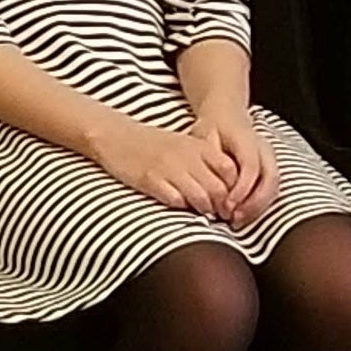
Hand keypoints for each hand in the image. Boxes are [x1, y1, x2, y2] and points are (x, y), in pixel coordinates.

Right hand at [87, 115, 239, 215]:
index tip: (229, 199)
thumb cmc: (152, 144)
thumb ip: (205, 161)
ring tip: (200, 213)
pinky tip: (178, 206)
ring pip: (200, 198)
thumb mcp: (184, 144)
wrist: (117, 135)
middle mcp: (187, 156)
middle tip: (218, 214)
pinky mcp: (150, 180)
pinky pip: (175, 200)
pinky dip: (181, 208)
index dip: (233, 189)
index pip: (230, 171)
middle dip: (221, 206)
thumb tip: (227, 186)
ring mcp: (168, 168)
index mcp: (197, 146)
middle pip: (218, 189)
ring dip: (203, 210)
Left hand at [193, 108, 278, 226]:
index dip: (241, 188)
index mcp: (247, 139)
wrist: (226, 115)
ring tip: (237, 221)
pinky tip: (243, 216)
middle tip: (234, 218)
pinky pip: (271, 190)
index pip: (251, 166)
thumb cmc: (212, 127)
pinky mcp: (270, 169)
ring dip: (258, 207)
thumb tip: (210, 180)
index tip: (227, 205)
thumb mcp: (204, 136)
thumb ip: (209, 156)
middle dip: (253, 203)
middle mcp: (264, 149)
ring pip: (273, 187)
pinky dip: (259, 206)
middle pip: (269, 179)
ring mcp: (270, 158)